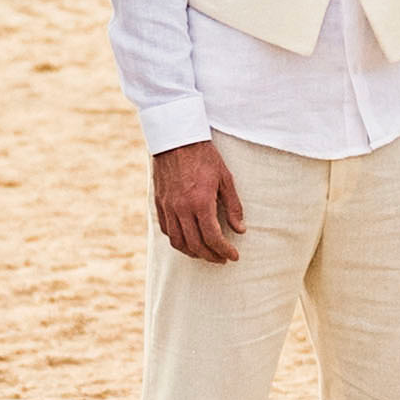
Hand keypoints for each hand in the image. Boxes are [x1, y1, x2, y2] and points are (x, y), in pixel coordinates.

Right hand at [148, 138, 245, 266]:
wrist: (177, 140)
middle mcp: (182, 208)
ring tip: (206, 253)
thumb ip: (233, 206)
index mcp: (201, 202)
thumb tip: (240, 230)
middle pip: (195, 244)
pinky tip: (188, 241)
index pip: (213, 237)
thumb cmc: (204, 157)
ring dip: (193, 252)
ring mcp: (168, 207)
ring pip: (178, 242)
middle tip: (222, 259)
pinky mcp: (159, 204)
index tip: (233, 256)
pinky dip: (178, 241)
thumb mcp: (225, 179)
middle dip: (211, 256)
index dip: (224, 250)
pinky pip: (166, 230)